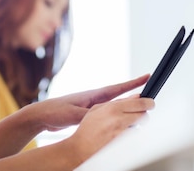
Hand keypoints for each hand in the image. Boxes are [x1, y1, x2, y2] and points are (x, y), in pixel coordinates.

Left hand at [23, 74, 149, 131]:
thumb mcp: (73, 114)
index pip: (117, 88)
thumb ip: (90, 115)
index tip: (147, 76)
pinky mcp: (87, 114)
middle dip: (135, 92)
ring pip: (114, 105)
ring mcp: (91, 106)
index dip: (133, 83)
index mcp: (92, 96)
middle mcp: (94, 99)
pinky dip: (117, 114)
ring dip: (128, 104)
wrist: (41, 116)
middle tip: (152, 90)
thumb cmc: (55, 112)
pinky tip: (121, 118)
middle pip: (119, 95)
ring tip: (142, 104)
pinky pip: (107, 114)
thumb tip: (107, 115)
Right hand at [67, 94, 153, 162]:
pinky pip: (134, 134)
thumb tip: (133, 98)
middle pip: (144, 114)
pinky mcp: (125, 142)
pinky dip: (131, 131)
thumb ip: (117, 102)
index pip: (140, 103)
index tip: (149, 101)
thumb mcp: (98, 108)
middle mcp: (119, 120)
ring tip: (126, 123)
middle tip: (138, 112)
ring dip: (137, 122)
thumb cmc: (88, 128)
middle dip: (143, 112)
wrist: (83, 146)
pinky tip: (121, 131)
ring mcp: (123, 132)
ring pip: (140, 125)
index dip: (148, 102)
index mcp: (113, 108)